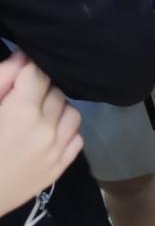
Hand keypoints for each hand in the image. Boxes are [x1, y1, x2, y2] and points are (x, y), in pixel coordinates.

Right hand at [0, 52, 82, 217]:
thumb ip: (2, 79)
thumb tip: (24, 57)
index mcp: (23, 113)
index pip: (38, 74)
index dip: (26, 71)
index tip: (17, 77)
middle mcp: (46, 130)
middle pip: (55, 91)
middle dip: (39, 88)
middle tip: (20, 97)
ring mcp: (56, 151)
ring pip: (72, 112)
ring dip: (56, 108)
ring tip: (35, 113)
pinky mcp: (59, 168)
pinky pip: (76, 138)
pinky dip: (65, 131)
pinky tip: (46, 133)